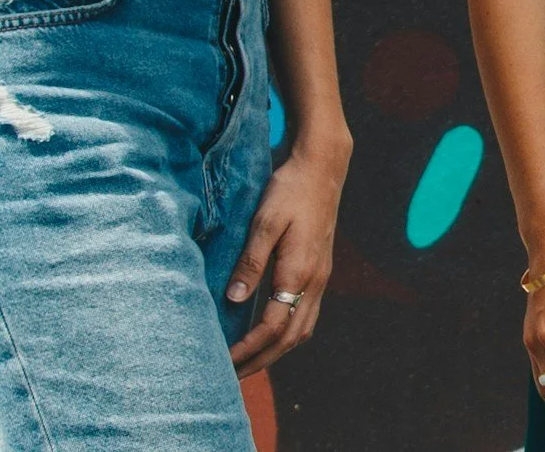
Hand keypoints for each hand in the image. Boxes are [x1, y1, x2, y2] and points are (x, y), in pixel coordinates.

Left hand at [225, 136, 348, 374]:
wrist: (323, 168)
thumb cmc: (289, 191)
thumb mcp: (264, 222)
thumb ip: (251, 262)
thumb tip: (234, 299)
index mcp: (299, 272)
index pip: (272, 326)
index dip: (247, 349)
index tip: (222, 362)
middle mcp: (315, 280)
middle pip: (290, 338)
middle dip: (260, 361)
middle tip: (231, 377)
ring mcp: (322, 277)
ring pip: (302, 330)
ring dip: (276, 351)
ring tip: (249, 363)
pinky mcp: (321, 270)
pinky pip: (307, 315)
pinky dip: (288, 334)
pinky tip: (270, 334)